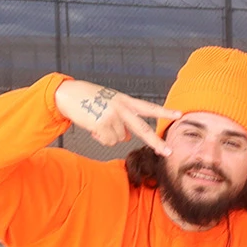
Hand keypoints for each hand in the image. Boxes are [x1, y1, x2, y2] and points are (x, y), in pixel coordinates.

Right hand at [54, 78, 178, 154]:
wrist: (67, 94)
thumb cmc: (88, 98)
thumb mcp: (110, 105)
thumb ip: (122, 119)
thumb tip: (127, 137)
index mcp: (125, 100)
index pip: (148, 107)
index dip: (164, 111)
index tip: (179, 114)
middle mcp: (121, 108)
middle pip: (143, 129)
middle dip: (156, 142)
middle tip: (168, 152)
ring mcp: (112, 117)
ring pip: (119, 139)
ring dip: (108, 135)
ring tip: (97, 121)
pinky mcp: (101, 125)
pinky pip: (107, 141)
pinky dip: (100, 138)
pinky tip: (92, 126)